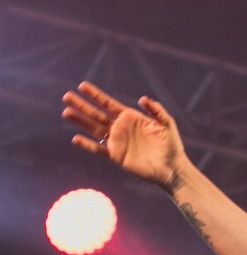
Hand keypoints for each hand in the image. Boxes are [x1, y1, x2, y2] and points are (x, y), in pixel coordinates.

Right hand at [61, 82, 186, 190]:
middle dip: (82, 105)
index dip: (96, 95)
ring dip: (80, 121)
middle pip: (97, 115)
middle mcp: (120, 128)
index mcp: (131, 118)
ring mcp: (117, 142)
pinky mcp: (117, 156)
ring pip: (94, 129)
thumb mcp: (167, 124)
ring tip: (66, 112)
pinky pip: (99, 150)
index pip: (109, 104)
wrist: (172, 168)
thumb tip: (142, 98)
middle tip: (66, 96)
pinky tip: (76, 138)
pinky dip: (88, 145)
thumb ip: (156, 110)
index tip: (82, 85)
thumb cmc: (172, 146)